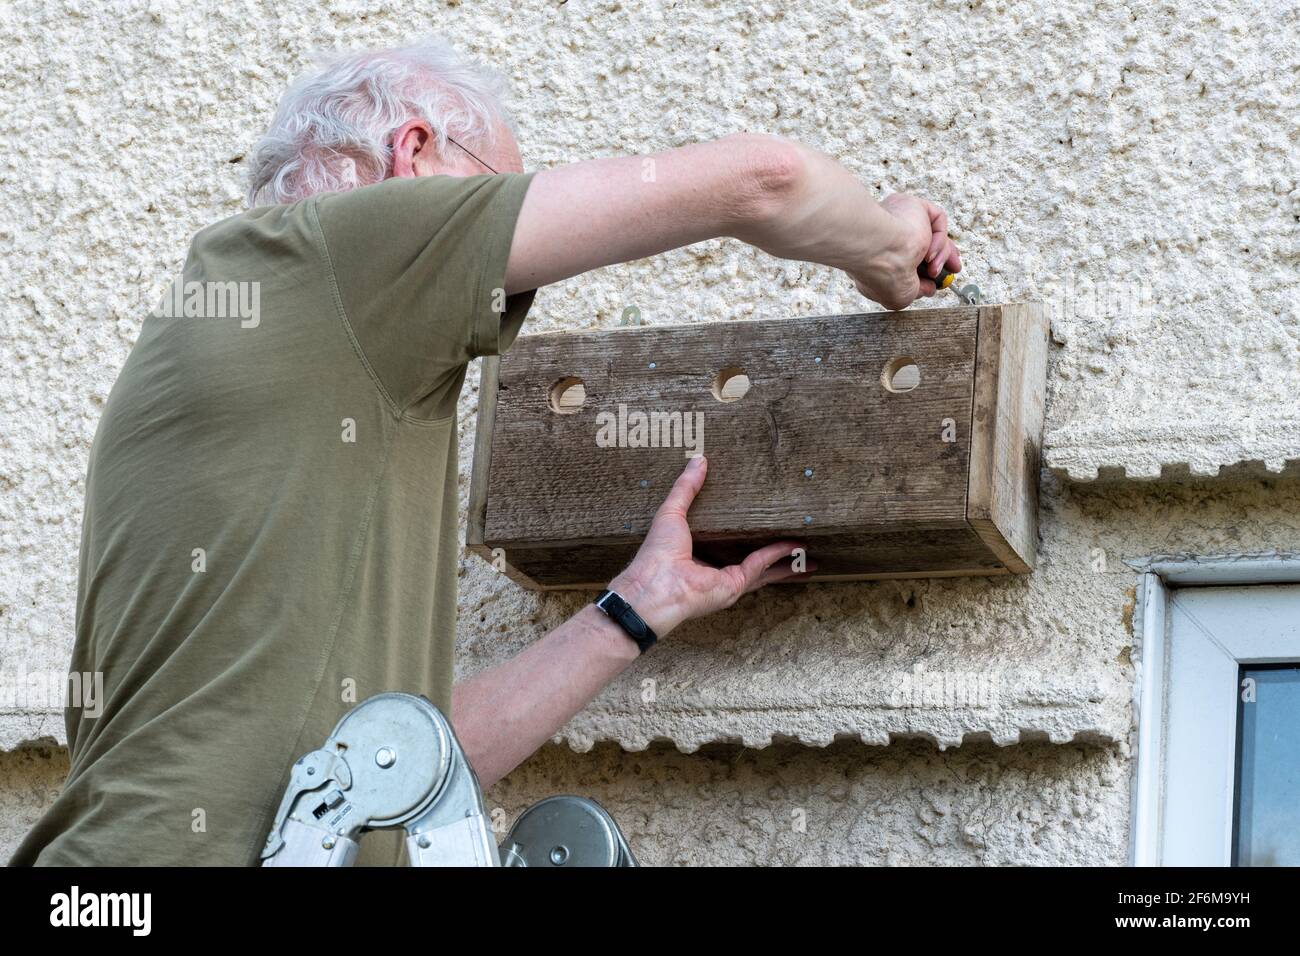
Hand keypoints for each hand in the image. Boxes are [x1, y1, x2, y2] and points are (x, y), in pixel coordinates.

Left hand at [609, 456, 814, 636]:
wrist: (656, 583)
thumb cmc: (657, 552)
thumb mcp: (671, 511)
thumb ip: (686, 486)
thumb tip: (699, 459)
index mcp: (698, 553)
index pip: (726, 542)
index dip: (743, 533)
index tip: (757, 523)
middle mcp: (715, 570)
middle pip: (751, 561)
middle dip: (773, 555)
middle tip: (792, 541)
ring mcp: (726, 580)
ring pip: (764, 570)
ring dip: (785, 562)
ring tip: (807, 553)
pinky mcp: (735, 586)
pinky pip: (760, 567)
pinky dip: (777, 555)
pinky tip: (794, 544)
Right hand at [850, 193, 961, 309]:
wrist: (878, 251)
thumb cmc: (881, 273)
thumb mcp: (900, 295)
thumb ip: (916, 290)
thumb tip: (929, 289)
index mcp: (879, 254)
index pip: (908, 256)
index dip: (927, 267)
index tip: (938, 278)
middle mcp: (888, 235)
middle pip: (923, 242)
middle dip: (942, 256)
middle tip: (953, 270)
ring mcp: (898, 218)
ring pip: (930, 232)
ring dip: (941, 254)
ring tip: (934, 269)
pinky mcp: (911, 205)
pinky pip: (936, 219)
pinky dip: (940, 238)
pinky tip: (930, 252)